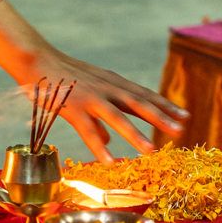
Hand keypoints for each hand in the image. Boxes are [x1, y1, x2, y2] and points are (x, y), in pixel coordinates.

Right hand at [0, 0, 185, 160]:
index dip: (165, 105)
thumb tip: (107, 144)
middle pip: (139, 104)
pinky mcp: (73, 108)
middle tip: (181, 129)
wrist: (36, 60)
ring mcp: (90, 98)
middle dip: (161, 117)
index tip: (185, 115)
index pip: (144, 95)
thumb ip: (99, 120)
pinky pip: (88, 131)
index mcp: (112, 83)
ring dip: (135, 134)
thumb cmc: (61, 77)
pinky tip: (111, 162)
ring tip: (151, 150)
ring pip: (117, 117)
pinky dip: (99, 148)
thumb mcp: (87, 92)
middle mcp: (106, 89)